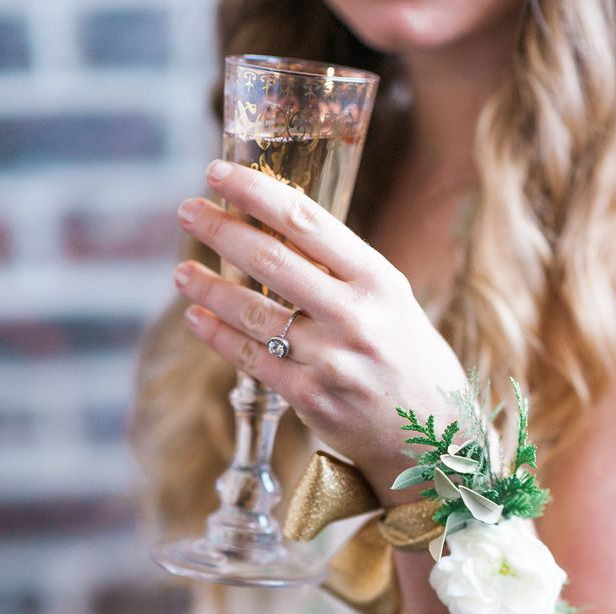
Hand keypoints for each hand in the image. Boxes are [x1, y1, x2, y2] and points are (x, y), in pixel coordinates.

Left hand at [173, 159, 465, 501]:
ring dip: (209, 288)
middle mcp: (355, 317)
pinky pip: (253, 360)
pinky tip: (196, 317)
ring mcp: (331, 361)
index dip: (255, 193)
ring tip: (183, 273)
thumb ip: (342, 272)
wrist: (432, 439)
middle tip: (187, 211)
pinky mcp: (310, 399)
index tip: (218, 173)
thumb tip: (275, 230)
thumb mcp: (392, 303)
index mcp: (379, 281)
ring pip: (253, 314)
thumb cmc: (408, 360)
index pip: (306, 222)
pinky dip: (218, 336)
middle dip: (221, 230)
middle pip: (272, 261)